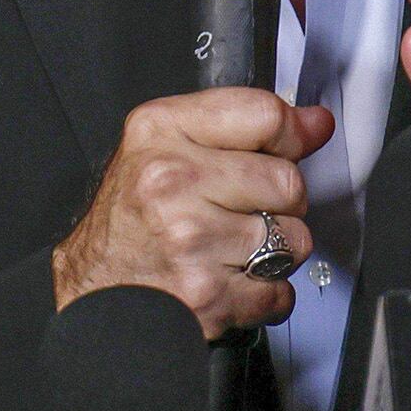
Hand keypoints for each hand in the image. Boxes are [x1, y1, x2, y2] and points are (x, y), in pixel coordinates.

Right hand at [52, 88, 334, 337]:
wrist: (93, 289)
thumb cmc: (131, 217)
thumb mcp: (165, 145)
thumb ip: (241, 125)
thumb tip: (317, 122)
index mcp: (161, 131)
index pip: (266, 115)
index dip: (291, 136)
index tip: (289, 149)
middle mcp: (171, 181)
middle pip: (289, 181)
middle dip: (280, 203)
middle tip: (242, 211)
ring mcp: (190, 240)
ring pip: (294, 239)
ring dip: (276, 251)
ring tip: (234, 248)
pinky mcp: (207, 294)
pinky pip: (280, 291)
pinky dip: (265, 293)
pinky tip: (231, 280)